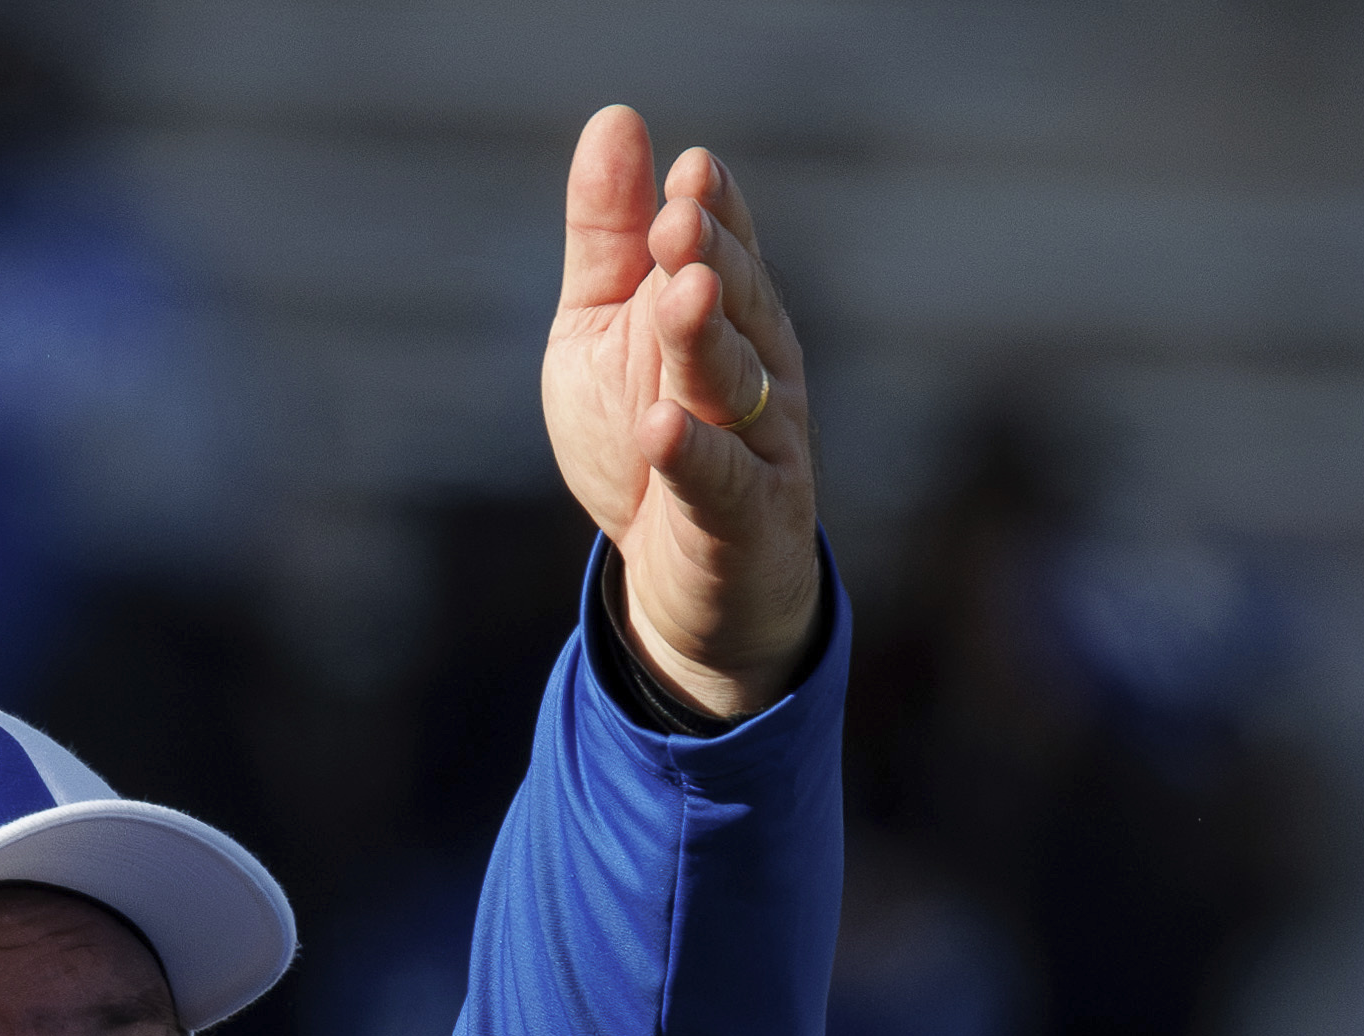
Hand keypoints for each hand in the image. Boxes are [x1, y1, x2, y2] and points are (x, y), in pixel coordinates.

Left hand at [543, 105, 822, 720]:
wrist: (679, 586)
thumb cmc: (647, 442)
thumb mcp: (604, 331)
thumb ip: (610, 239)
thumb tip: (617, 120)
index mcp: (727, 316)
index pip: (728, 249)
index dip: (714, 213)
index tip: (687, 171)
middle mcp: (758, 371)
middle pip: (738, 307)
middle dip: (712, 261)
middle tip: (678, 221)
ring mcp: (760, 446)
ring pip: (735, 384)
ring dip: (709, 340)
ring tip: (683, 296)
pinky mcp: (743, 522)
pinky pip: (720, 483)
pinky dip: (694, 454)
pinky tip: (662, 425)